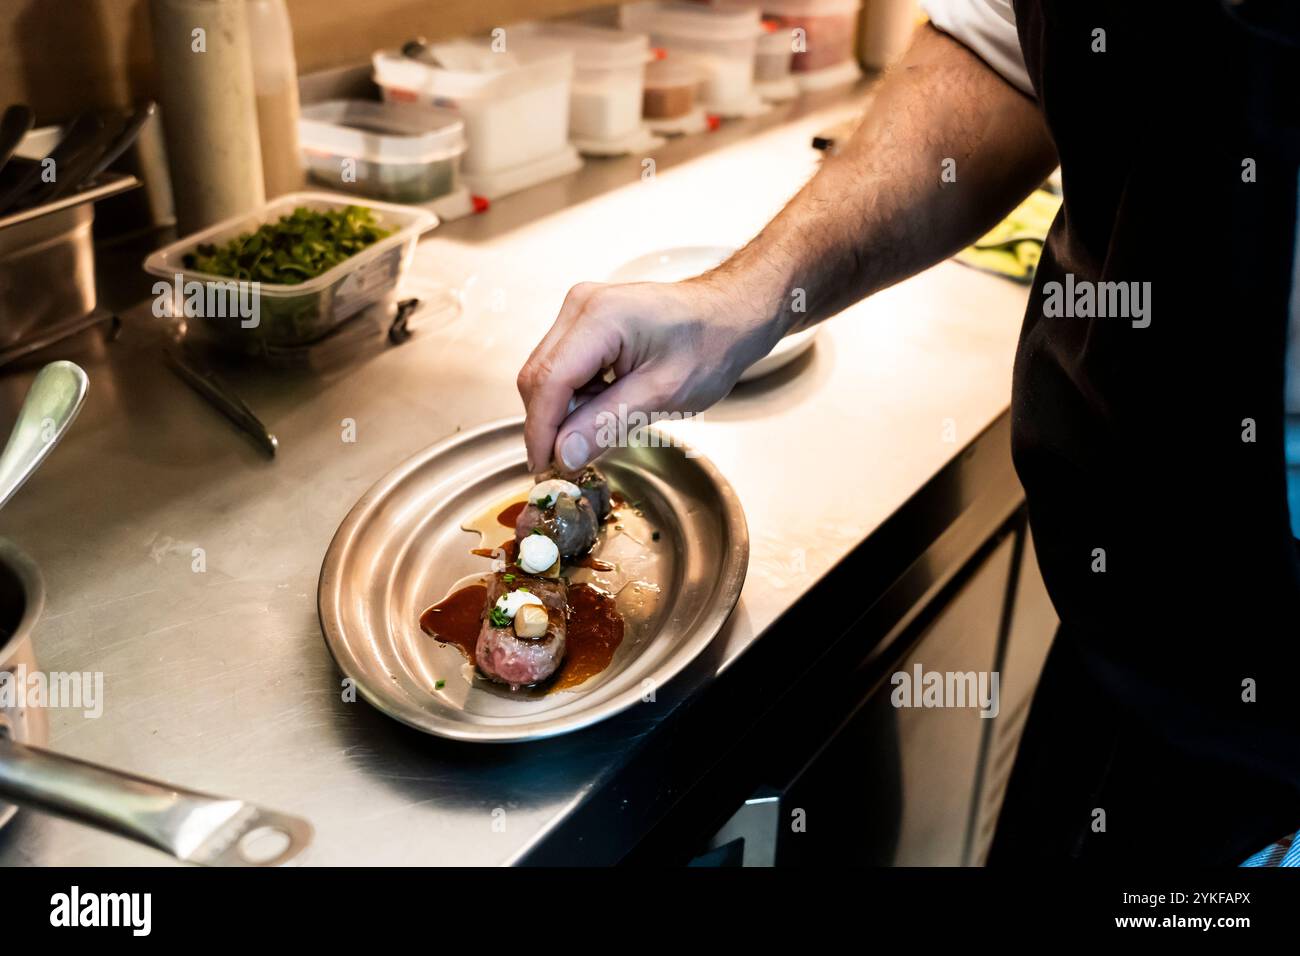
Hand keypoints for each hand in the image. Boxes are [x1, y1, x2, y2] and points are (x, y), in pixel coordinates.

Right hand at [517, 276, 778, 473]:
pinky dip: (574, 396)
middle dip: (548, 424)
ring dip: (562, 411)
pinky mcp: (585, 322)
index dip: (540, 431)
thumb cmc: (710, 344)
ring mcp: (579, 311)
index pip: (549, 382)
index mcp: (599, 318)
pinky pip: (562, 367)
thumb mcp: (662, 393)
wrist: (730, 314)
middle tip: (566, 463)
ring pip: (546, 374)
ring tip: (597, 431)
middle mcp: (580, 307)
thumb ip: (606, 422)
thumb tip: (563, 454)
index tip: (544, 469)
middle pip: (538, 377)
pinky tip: (602, 408)